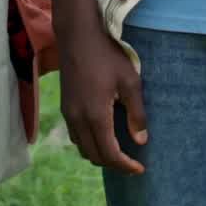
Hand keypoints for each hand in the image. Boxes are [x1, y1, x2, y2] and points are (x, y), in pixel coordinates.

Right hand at [58, 23, 147, 173]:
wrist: (77, 35)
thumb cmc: (107, 55)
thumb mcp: (129, 81)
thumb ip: (136, 113)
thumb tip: (140, 141)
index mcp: (96, 116)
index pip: (110, 154)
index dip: (125, 166)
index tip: (140, 169)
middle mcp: (78, 120)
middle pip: (94, 156)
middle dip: (114, 164)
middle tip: (131, 162)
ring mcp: (68, 113)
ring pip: (82, 148)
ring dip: (99, 154)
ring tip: (118, 150)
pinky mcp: (65, 106)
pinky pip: (76, 136)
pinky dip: (89, 143)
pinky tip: (101, 133)